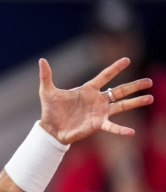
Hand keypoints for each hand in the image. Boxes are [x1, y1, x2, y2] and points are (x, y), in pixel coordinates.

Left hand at [38, 58, 153, 144]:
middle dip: (134, 86)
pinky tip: (132, 132)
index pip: (104, 76)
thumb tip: (42, 59)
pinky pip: (112, 127)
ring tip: (150, 98)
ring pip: (121, 106)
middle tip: (149, 81)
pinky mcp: (97, 125)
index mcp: (87, 90)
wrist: (50, 129)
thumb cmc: (50, 110)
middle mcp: (97, 100)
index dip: (115, 68)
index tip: (127, 60)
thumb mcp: (47, 91)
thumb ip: (46, 75)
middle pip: (119, 91)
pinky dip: (121, 130)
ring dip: (136, 102)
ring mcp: (99, 113)